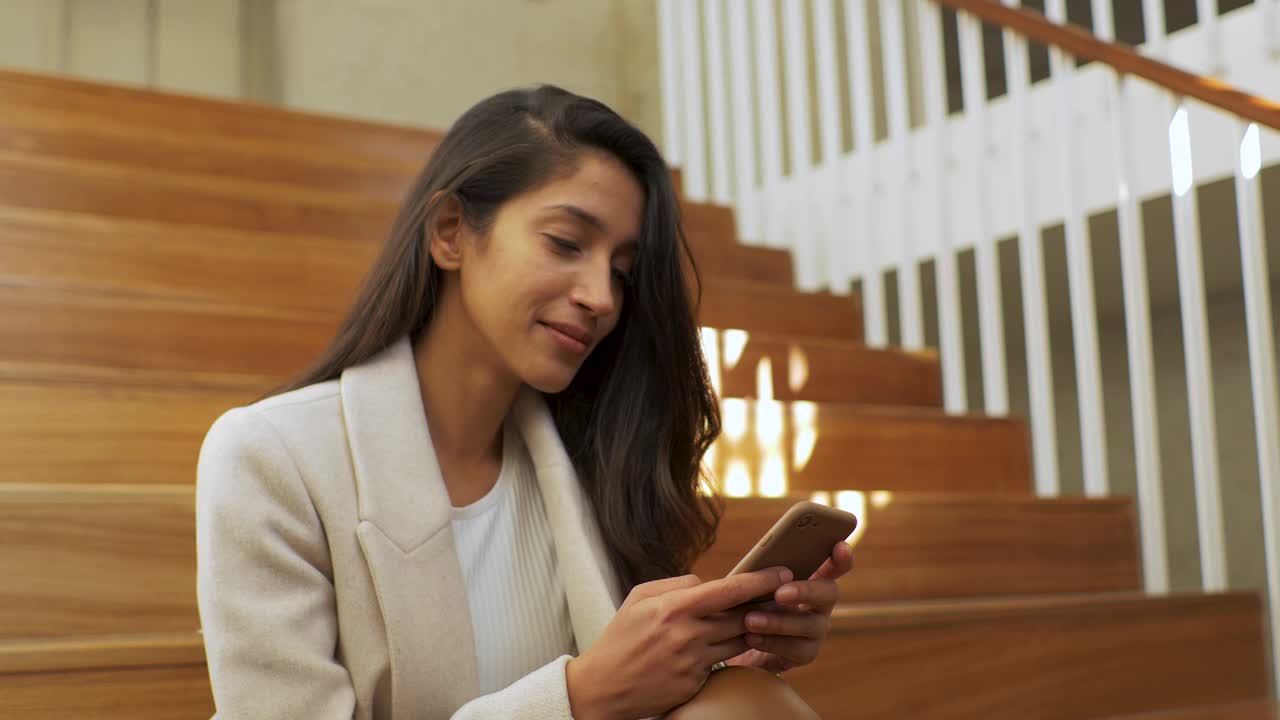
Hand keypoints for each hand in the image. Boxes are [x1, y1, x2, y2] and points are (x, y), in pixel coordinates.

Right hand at [566, 567, 793, 719]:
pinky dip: (728, 651)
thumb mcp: (638, 599)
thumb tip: (707, 582)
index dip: (760, 580)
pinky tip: (732, 644)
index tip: (783, 572)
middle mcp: (687, 634)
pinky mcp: (696, 683)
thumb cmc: (620, 638)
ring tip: (765, 616)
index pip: (728, 590)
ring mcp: (693, 662)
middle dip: (766, 604)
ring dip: (752, 628)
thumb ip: (675, 585)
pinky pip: (723, 663)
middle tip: (786, 594)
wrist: (603, 688)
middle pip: (742, 616)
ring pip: (738, 640)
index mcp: (673, 608)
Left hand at [725, 541, 853, 673]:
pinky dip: (771, 642)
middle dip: (805, 591)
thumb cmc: (750, 600)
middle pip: (829, 593)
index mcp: (811, 578)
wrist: (739, 639)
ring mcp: (817, 629)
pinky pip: (795, 649)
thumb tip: (762, 564)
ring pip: (810, 625)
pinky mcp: (806, 653)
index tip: (840, 546)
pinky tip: (751, 637)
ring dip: (779, 622)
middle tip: (779, 594)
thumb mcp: (755, 583)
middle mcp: (821, 603)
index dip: (841, 557)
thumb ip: (765, 571)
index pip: (834, 566)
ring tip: (750, 620)